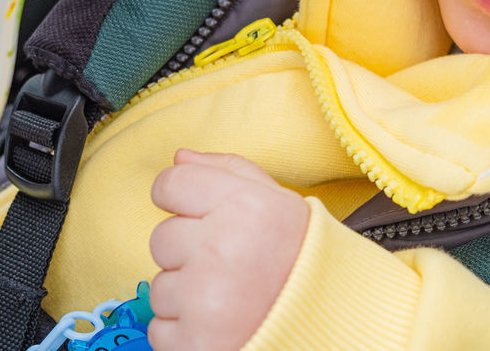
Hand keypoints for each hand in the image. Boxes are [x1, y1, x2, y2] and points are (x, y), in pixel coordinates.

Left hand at [148, 150, 309, 350]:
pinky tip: (220, 323)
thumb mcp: (276, 201)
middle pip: (161, 237)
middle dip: (188, 250)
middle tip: (229, 264)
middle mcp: (221, 250)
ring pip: (159, 286)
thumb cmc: (299, 258)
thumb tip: (178, 156)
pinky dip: (185, 331)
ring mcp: (205, 301)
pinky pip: (160, 329)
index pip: (170, 184)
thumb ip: (226, 171)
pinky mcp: (195, 343)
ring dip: (186, 294)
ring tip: (229, 296)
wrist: (329, 323)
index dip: (180, 198)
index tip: (198, 213)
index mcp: (244, 206)